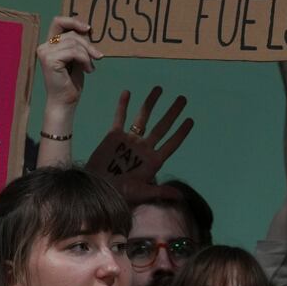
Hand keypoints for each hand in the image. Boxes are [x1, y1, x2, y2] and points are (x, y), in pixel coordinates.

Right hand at [38, 15, 100, 109]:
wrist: (65, 102)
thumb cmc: (71, 83)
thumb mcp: (77, 59)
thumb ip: (77, 44)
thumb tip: (87, 28)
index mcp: (49, 45)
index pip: (58, 22)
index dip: (73, 21)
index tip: (88, 28)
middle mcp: (44, 47)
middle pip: (71, 34)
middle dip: (87, 44)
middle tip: (98, 56)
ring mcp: (45, 53)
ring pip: (74, 43)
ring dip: (87, 55)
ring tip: (91, 67)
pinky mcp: (50, 60)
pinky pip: (74, 52)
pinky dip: (85, 60)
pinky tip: (88, 70)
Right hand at [85, 87, 193, 203]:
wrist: (96, 187)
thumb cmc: (119, 193)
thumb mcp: (141, 193)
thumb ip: (160, 192)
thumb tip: (181, 197)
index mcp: (153, 161)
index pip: (171, 144)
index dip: (181, 133)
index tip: (190, 120)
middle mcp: (144, 148)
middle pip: (162, 127)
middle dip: (172, 112)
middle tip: (183, 99)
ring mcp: (130, 141)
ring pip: (143, 118)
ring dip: (151, 103)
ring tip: (159, 88)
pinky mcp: (114, 136)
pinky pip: (120, 118)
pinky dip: (123, 106)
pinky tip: (128, 92)